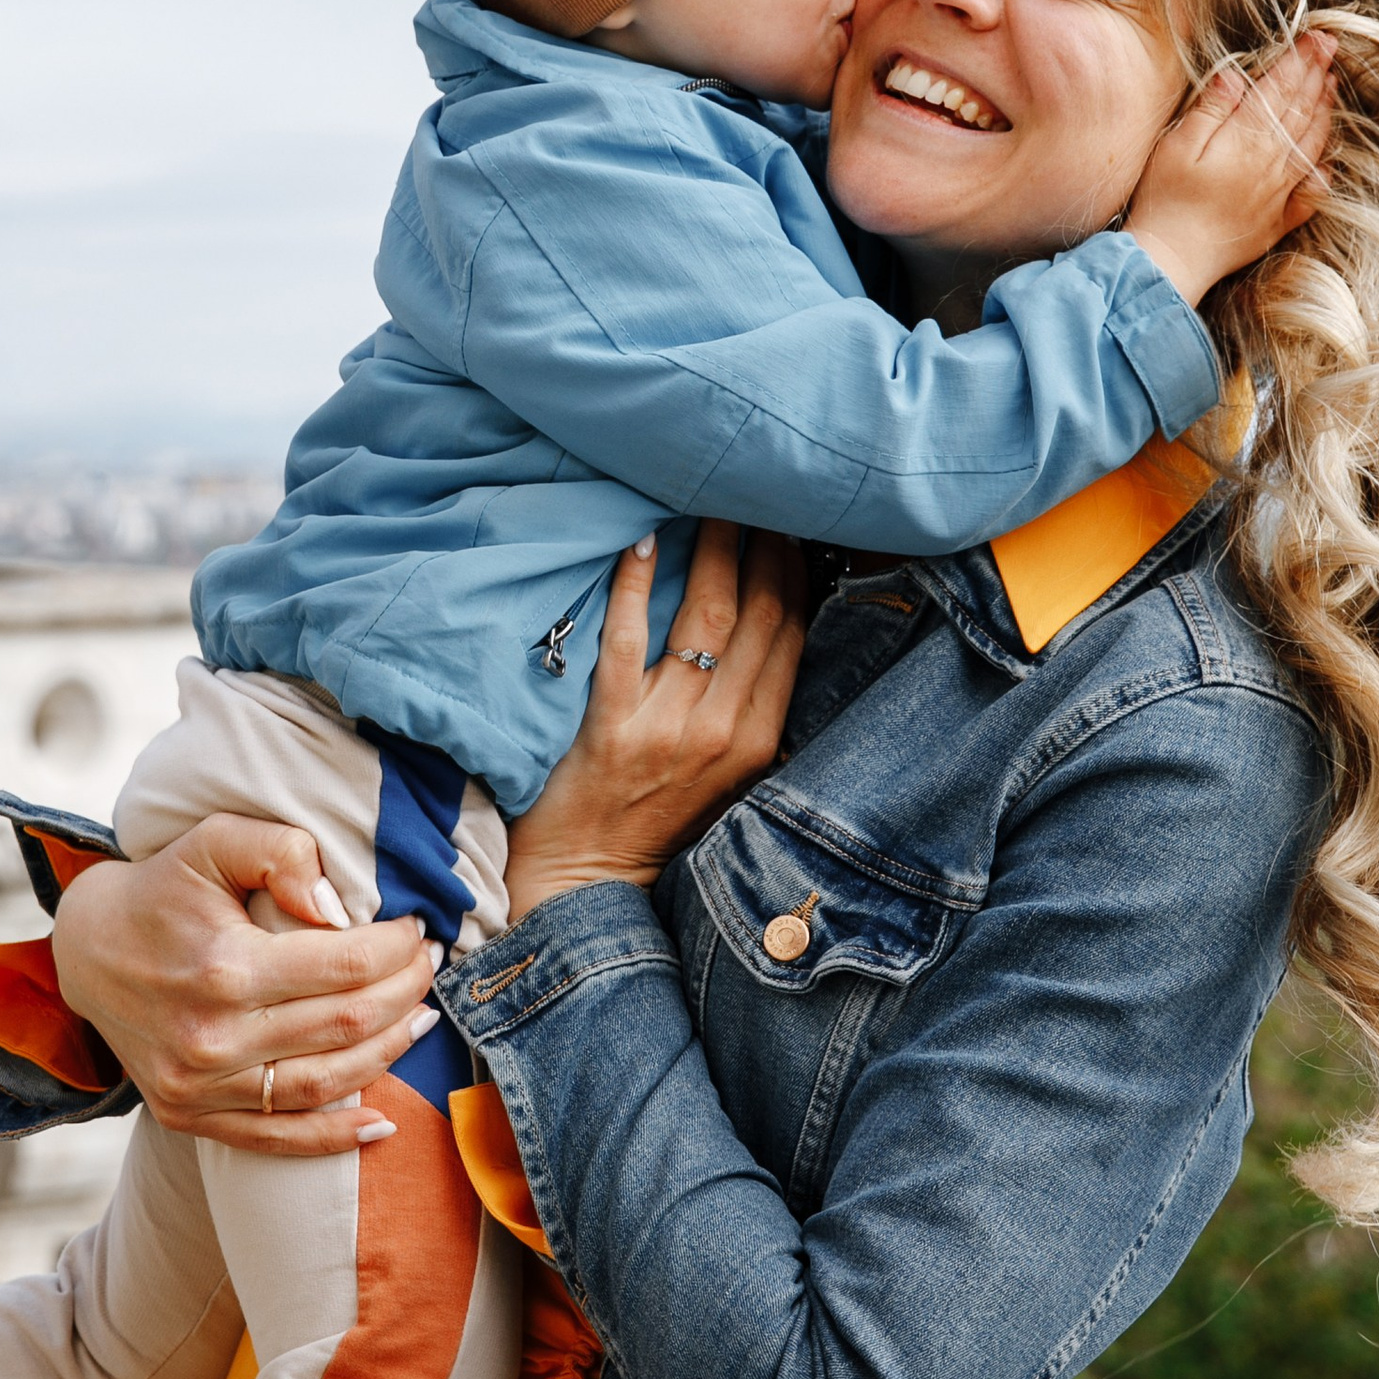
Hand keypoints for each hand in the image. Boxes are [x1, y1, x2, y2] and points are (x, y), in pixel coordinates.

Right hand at [53, 817, 441, 1155]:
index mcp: (225, 966)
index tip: (417, 929)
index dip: (397, 949)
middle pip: (346, 1024)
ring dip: (388, 1054)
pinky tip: (383, 1122)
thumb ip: (280, 853)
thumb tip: (336, 909)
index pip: (346, 966)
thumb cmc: (163, 890)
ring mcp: (199, 1085)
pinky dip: (336, 1138)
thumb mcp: (212, 841)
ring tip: (421, 1020)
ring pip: (325, 1083)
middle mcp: (213, 1035)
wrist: (86, 950)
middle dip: (405, 993)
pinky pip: (277, 1139)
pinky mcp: (187, 1115)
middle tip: (428, 967)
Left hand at [504, 519, 805, 920]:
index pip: (790, 634)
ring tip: (707, 504)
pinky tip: (639, 542)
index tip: (784, 527)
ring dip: (712, 549)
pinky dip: (636, 585)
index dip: (791, 572)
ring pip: (705, 615)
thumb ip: (751, 714)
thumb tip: (770, 633)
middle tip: (750, 496)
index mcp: (760, 740)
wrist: (588, 882)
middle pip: (757, 613)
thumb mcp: (729, 778)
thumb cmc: (657, 824)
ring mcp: (668, 727)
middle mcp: (723, 730)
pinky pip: (627, 638)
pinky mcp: (611, 726)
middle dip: (759, 546)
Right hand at [1125, 29, 1334, 305]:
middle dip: (1317, 76)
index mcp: (1247, 140)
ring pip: (1311, 144)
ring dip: (1324, 112)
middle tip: (1330, 49)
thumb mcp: (1178, 144)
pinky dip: (1322, 171)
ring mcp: (1279, 193)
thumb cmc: (1165, 200)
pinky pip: (1311, 191)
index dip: (1299, 60)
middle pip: (1301, 111)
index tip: (1317, 37)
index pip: (1280, 89)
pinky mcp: (1276, 221)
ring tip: (1332, 87)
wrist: (1171, 260)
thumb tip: (1237, 75)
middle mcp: (1271, 163)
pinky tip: (1327, 160)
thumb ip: (1212, 108)